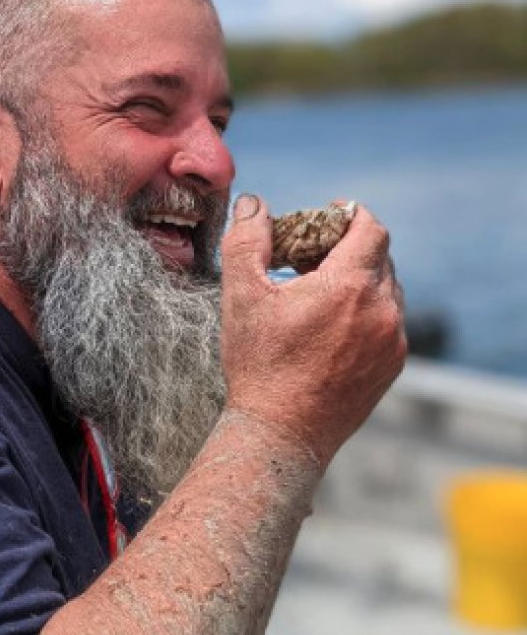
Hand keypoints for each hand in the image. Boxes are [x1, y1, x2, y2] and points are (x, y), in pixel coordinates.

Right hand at [219, 194, 406, 464]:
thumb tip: (252, 203)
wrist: (281, 432)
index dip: (351, 214)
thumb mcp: (243, 296)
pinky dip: (366, 313)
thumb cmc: (260, 363)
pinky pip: (388, 324)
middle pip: (380, 258)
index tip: (329, 215)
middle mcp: (382, 309)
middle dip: (349, 248)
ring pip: (386, 291)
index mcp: (349, 285)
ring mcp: (392, 341)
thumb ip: (247, 240)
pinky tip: (333, 328)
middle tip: (313, 257)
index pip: (370, 228)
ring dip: (359, 281)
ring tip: (321, 294)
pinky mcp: (391, 367)